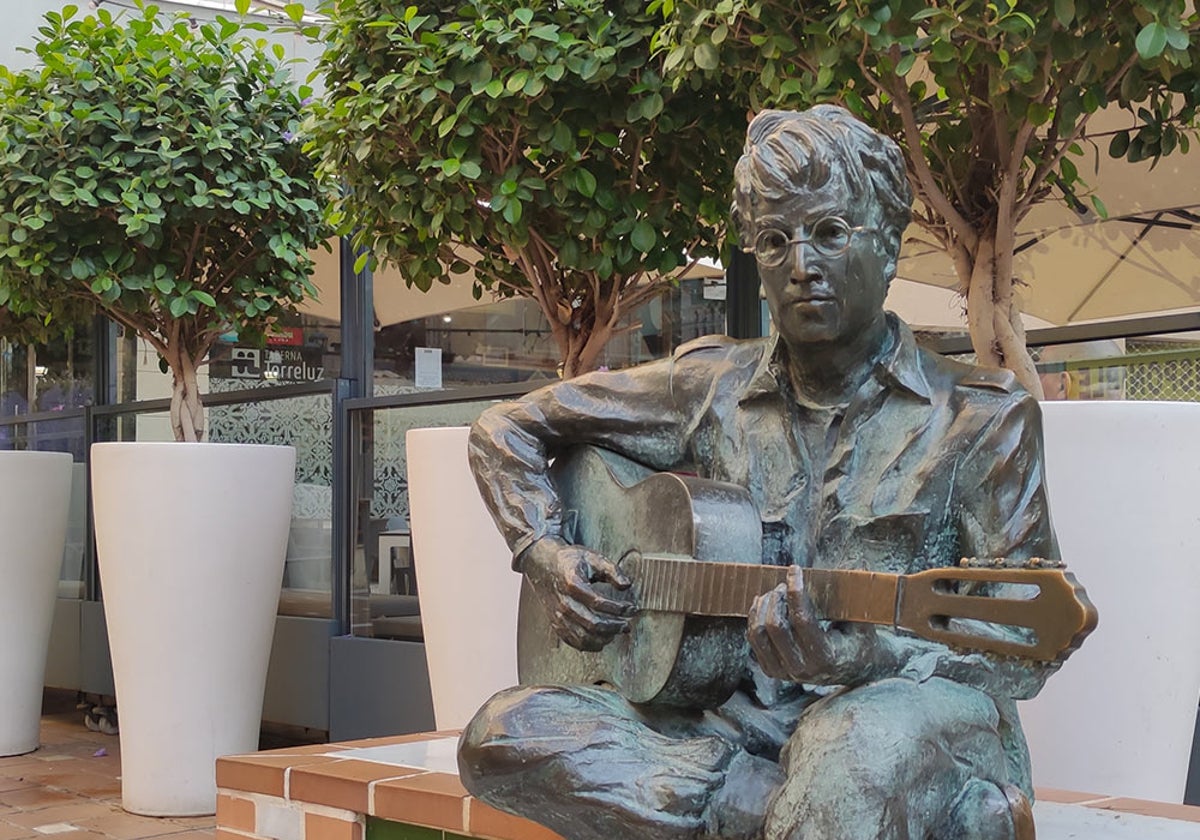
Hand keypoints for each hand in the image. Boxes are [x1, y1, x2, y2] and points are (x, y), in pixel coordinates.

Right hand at [522, 537, 635, 650]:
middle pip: (592, 624)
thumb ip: (612, 570)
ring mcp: (557, 615)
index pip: (598, 602)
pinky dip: (590, 645)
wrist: (542, 564)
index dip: (619, 608)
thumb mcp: (592, 557)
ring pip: (583, 637)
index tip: (631, 608)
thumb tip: (627, 585)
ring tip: (616, 632)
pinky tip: (602, 639)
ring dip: (604, 638)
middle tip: (627, 624)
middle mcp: (563, 603)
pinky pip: (573, 642)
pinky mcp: (555, 623)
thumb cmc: (569, 560)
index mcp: (572, 583)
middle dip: (614, 626)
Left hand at [748, 566, 880, 684]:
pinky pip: (754, 640)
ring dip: (763, 607)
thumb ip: (855, 598)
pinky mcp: (772, 670)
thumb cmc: (860, 641)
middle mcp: (802, 669)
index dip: (796, 591)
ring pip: (759, 634)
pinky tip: (764, 602)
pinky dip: (755, 617)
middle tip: (785, 585)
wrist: (854, 670)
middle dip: (777, 598)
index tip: (795, 570)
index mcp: (826, 658)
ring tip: (774, 593)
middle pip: (775, 626)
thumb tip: (856, 566)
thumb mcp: (863, 622)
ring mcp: (784, 673)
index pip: (802, 620)